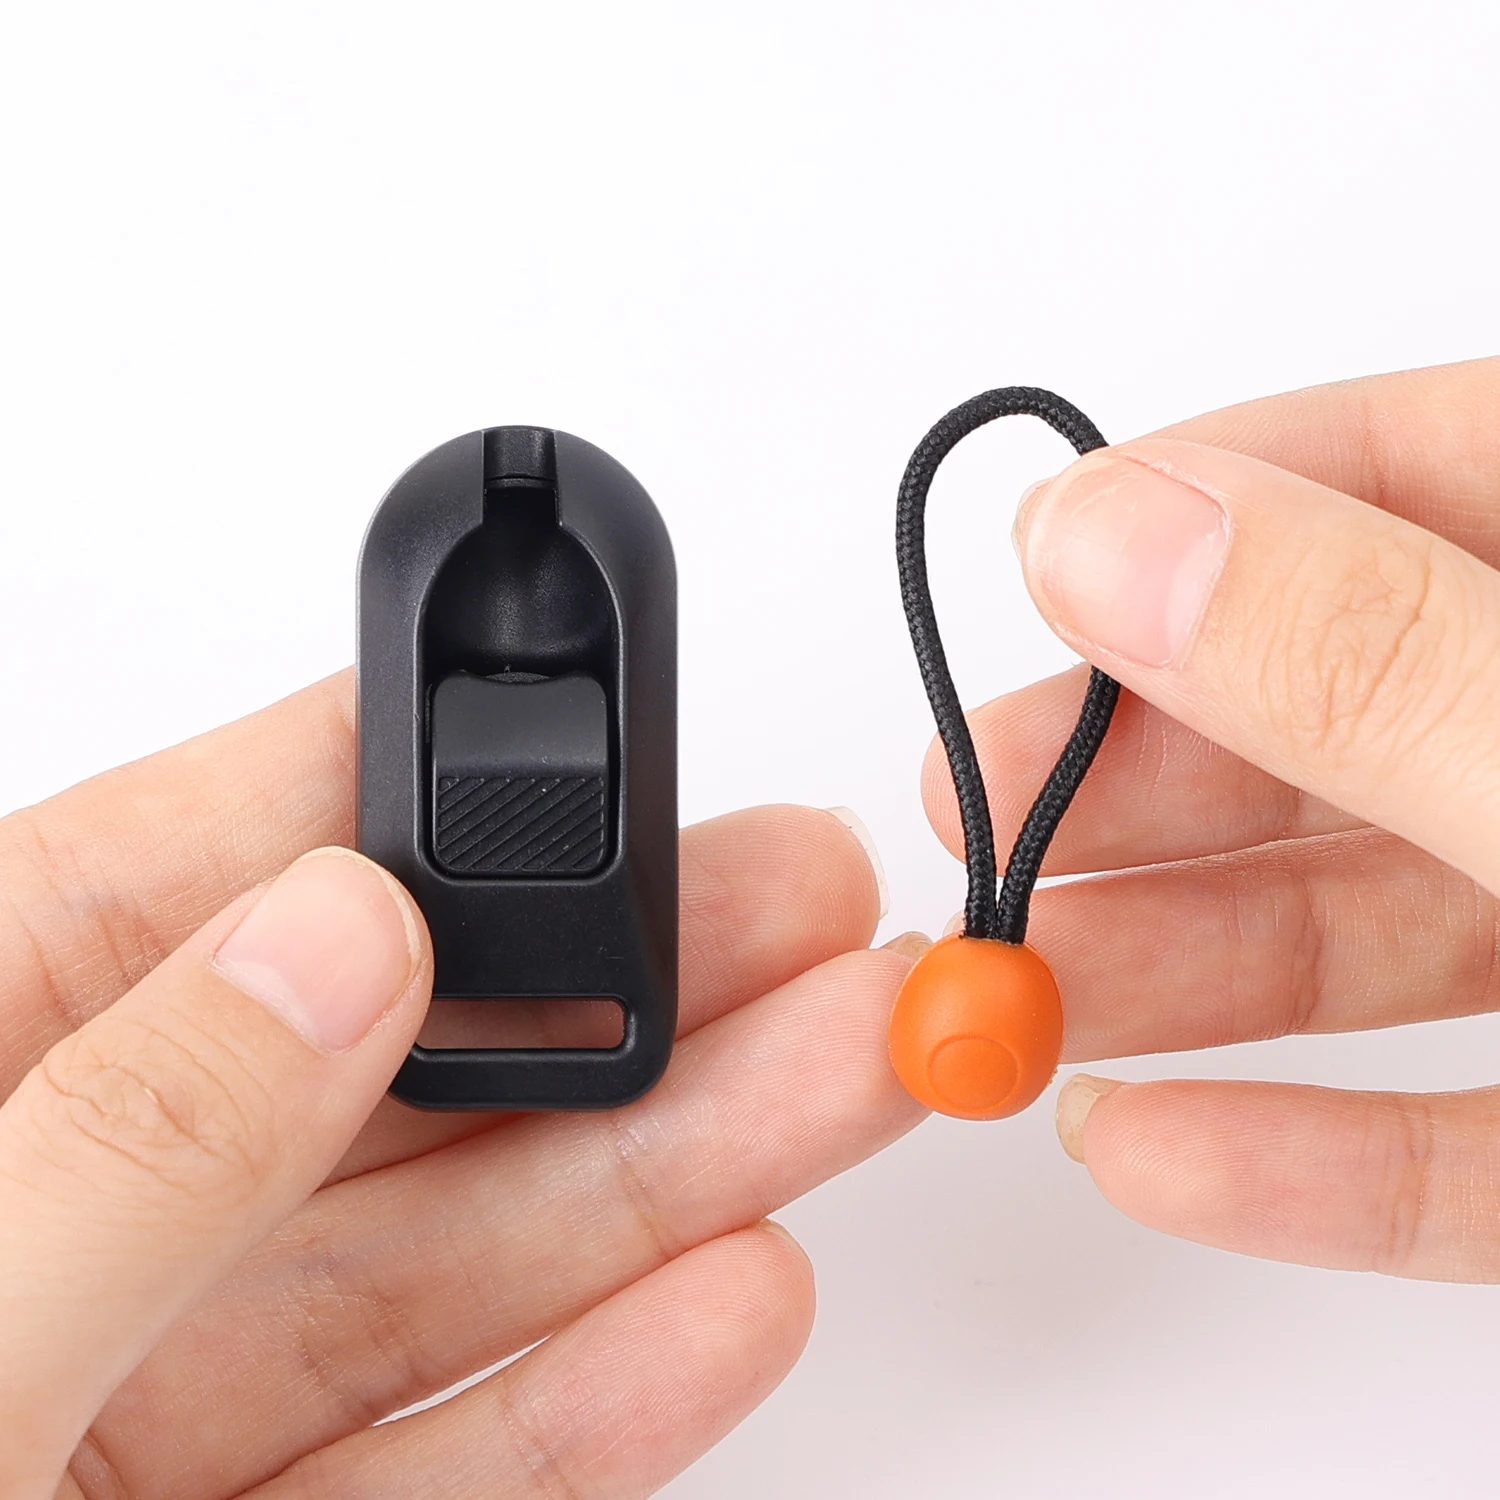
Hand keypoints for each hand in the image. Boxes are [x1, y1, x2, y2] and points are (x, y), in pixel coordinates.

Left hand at [0, 673, 922, 1497]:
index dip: (399, 792)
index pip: (175, 876)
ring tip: (839, 1073)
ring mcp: (139, 1411)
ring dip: (662, 1170)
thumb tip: (339, 932)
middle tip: (796, 912)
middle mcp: (42, 1228)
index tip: (584, 748)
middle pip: (375, 1065)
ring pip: (443, 1258)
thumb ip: (112, 1148)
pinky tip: (733, 1296)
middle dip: (613, 984)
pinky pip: (437, 1468)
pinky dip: (591, 1398)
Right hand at [925, 356, 1499, 1281]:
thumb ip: (1376, 659)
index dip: (1220, 497)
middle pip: (1369, 708)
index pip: (1435, 462)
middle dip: (1149, 771)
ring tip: (1012, 991)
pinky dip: (1311, 1151)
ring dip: (1183, 964)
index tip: (1047, 561)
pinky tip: (1154, 1147)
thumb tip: (1118, 535)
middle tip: (984, 814)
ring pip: (1394, 924)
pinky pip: (1472, 1136)